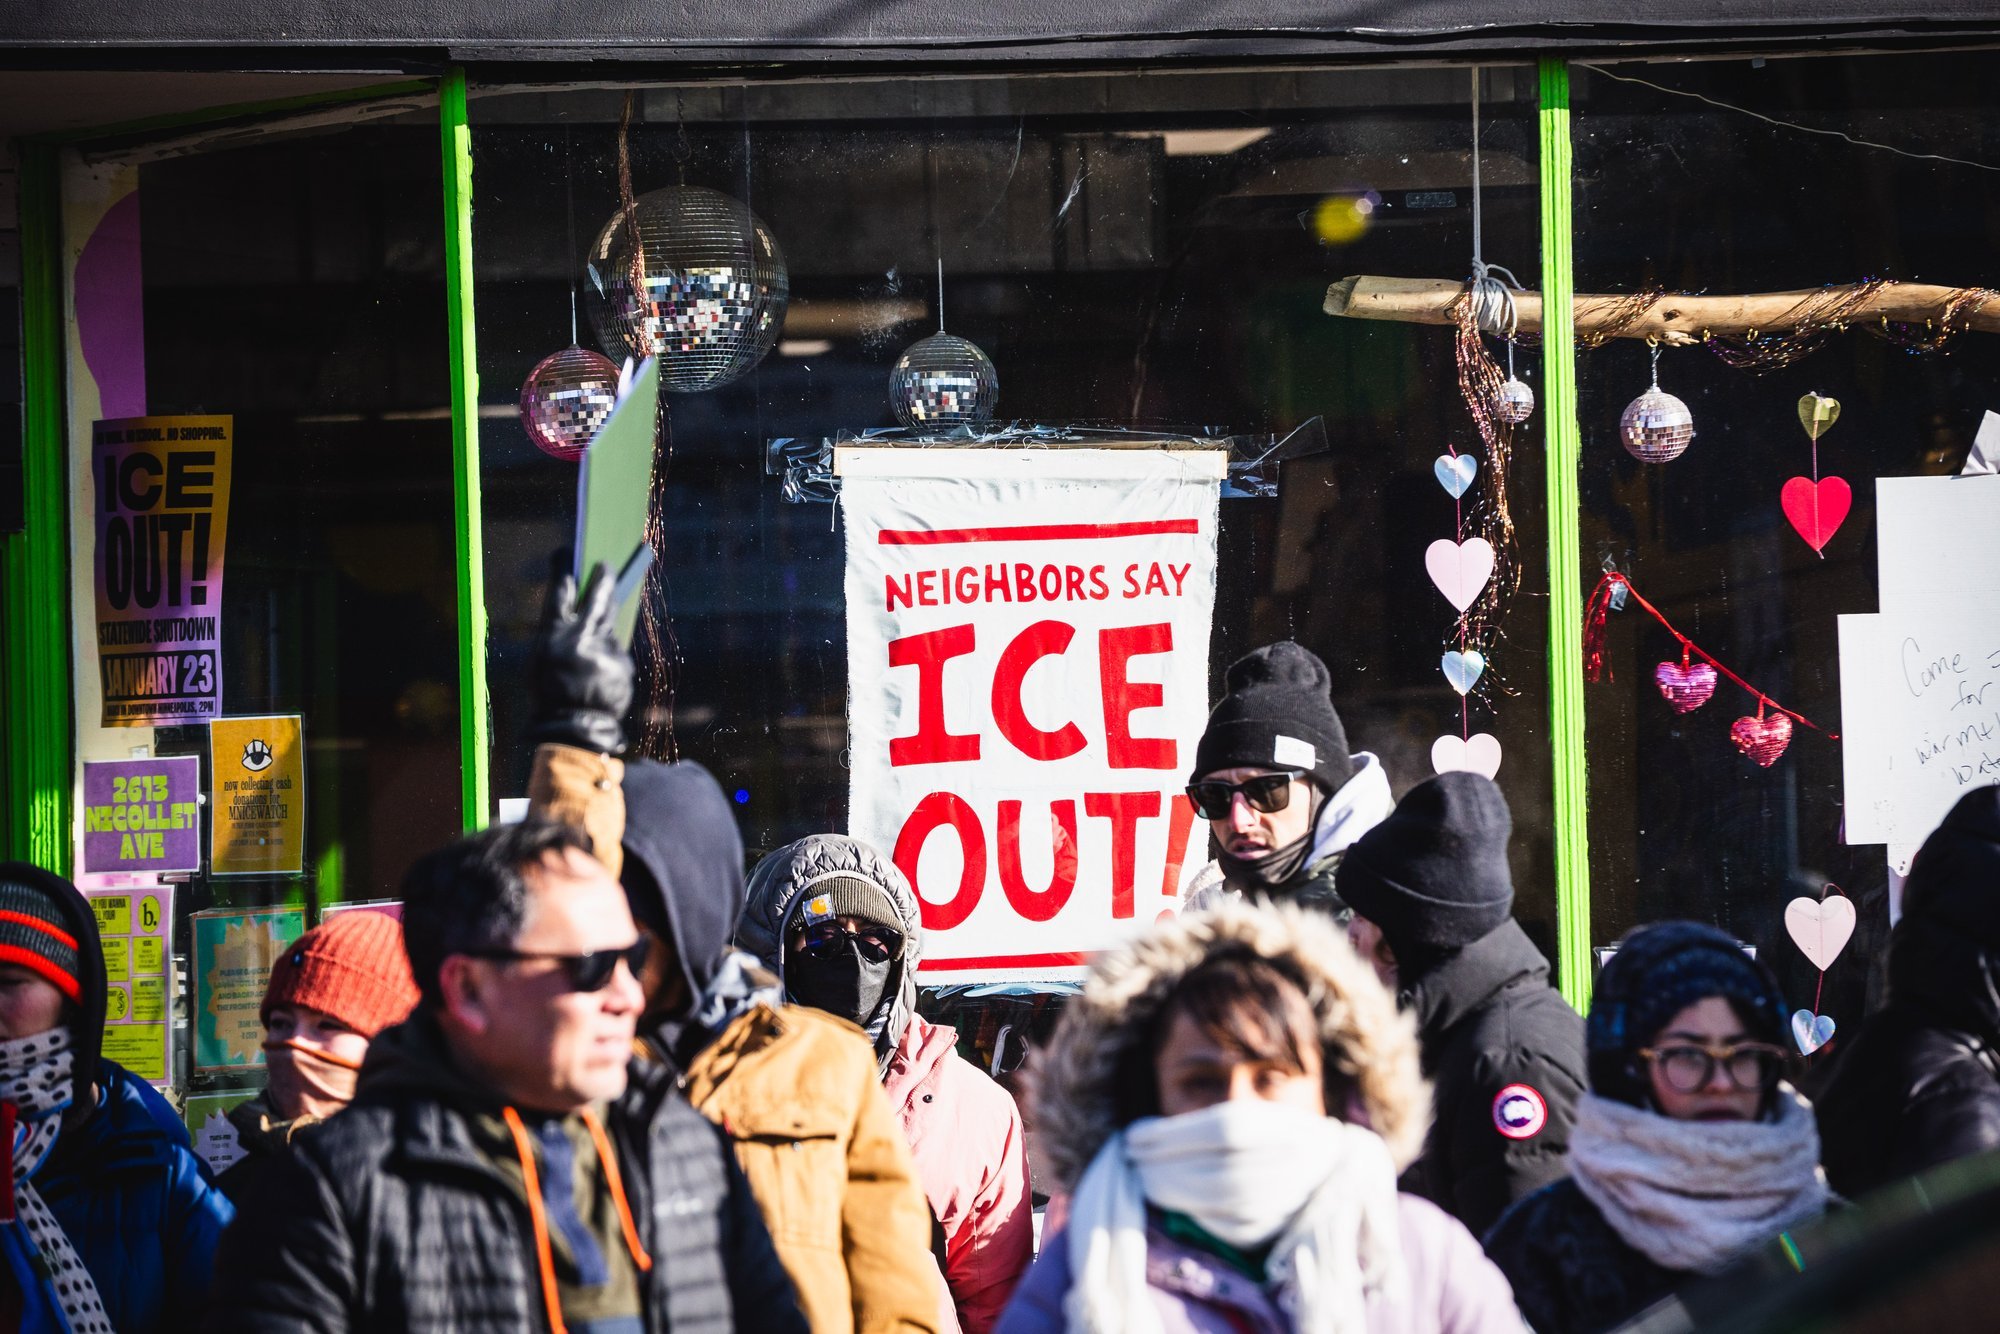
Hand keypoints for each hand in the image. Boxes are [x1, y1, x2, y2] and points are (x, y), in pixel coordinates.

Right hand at [529, 555, 635, 755]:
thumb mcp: (541, 660)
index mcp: (552, 636)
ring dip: (602, 636)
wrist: (574, 728)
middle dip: (603, 579)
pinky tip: (597, 680)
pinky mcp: (622, 665)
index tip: (567, 552)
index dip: (563, 569)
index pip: (558, 593)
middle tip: (606, 566)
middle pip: (597, 599)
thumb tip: (580, 609)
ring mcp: (604, 651)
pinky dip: (608, 663)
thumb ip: (559, 634)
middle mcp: (580, 639)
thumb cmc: (551, 693)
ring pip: (608, 630)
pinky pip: (616, 655)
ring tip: (587, 659)